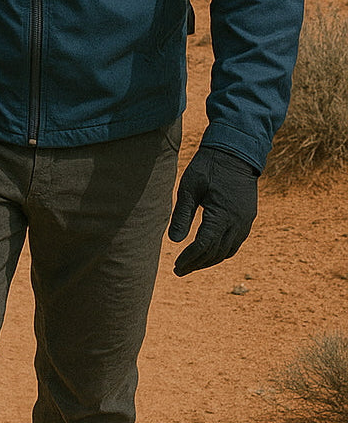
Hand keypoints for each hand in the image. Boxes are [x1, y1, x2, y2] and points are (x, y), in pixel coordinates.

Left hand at [168, 146, 257, 276]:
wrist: (235, 151)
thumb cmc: (208, 166)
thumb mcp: (189, 187)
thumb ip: (182, 214)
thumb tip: (174, 241)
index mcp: (221, 215)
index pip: (204, 246)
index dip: (189, 258)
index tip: (176, 267)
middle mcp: (237, 223)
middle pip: (216, 253)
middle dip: (197, 263)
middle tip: (180, 270)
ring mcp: (245, 221)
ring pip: (227, 251)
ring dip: (210, 260)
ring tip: (192, 264)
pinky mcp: (248, 217)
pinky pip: (235, 243)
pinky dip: (221, 251)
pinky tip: (210, 251)